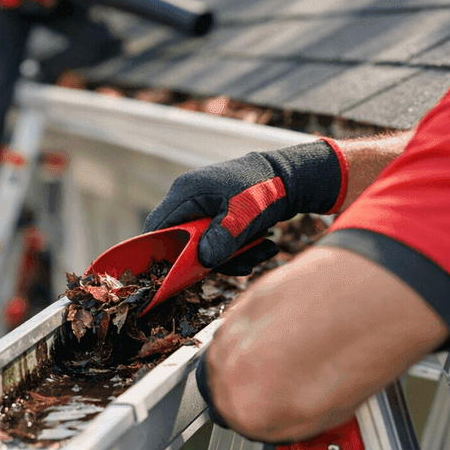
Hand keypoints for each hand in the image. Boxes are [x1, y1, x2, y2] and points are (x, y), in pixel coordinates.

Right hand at [144, 139, 345, 270]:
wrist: (291, 176)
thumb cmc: (263, 189)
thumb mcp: (242, 216)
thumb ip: (220, 239)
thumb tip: (203, 262)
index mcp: (186, 193)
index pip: (158, 227)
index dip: (163, 252)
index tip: (180, 273)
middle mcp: (191, 200)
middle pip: (186, 242)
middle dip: (214, 259)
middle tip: (244, 264)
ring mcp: (206, 209)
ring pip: (208, 246)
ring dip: (235, 256)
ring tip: (265, 251)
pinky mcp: (221, 217)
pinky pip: (223, 241)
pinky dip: (242, 249)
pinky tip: (265, 246)